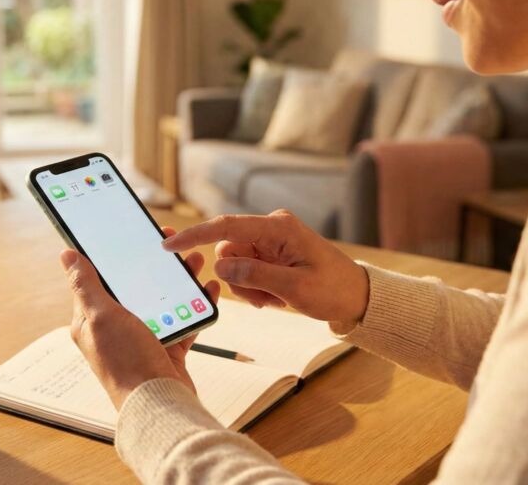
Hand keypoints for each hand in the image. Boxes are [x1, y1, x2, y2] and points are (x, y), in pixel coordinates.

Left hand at [60, 227, 220, 409]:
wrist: (159, 404)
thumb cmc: (126, 363)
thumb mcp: (101, 316)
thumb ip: (86, 285)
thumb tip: (66, 255)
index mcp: (91, 320)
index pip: (99, 279)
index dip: (114, 255)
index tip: (132, 234)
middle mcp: (115, 329)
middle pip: (136, 286)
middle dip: (154, 264)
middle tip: (171, 243)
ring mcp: (142, 339)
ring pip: (162, 300)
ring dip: (180, 280)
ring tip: (195, 260)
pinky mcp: (167, 350)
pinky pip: (183, 321)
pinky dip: (196, 304)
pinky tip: (208, 289)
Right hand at [162, 210, 368, 326]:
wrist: (357, 296)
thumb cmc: (333, 290)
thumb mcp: (294, 289)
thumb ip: (254, 275)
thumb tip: (220, 267)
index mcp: (278, 227)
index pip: (225, 227)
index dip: (195, 235)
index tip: (169, 245)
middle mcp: (271, 228)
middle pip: (228, 252)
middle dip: (240, 280)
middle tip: (265, 299)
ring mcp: (270, 240)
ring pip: (235, 265)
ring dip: (249, 288)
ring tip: (276, 299)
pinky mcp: (271, 253)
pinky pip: (247, 271)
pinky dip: (256, 288)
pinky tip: (277, 297)